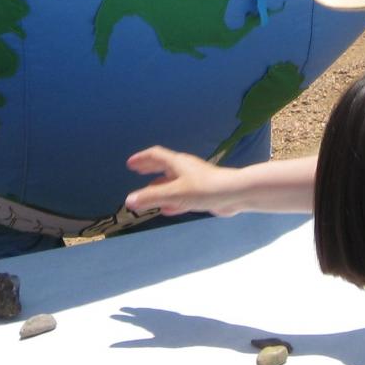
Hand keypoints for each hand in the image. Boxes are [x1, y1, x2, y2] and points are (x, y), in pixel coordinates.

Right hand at [126, 146, 240, 215]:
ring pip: (172, 182)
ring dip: (159, 187)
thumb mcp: (174, 194)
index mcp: (177, 163)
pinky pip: (182, 195)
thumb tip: (129, 200)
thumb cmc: (204, 189)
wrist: (235, 193)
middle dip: (149, 169)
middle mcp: (185, 169)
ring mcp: (194, 180)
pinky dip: (171, 200)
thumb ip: (151, 197)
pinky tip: (167, 209)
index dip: (141, 159)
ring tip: (148, 194)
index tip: (130, 163)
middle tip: (137, 171)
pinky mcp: (202, 193)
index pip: (155, 155)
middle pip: (163, 166)